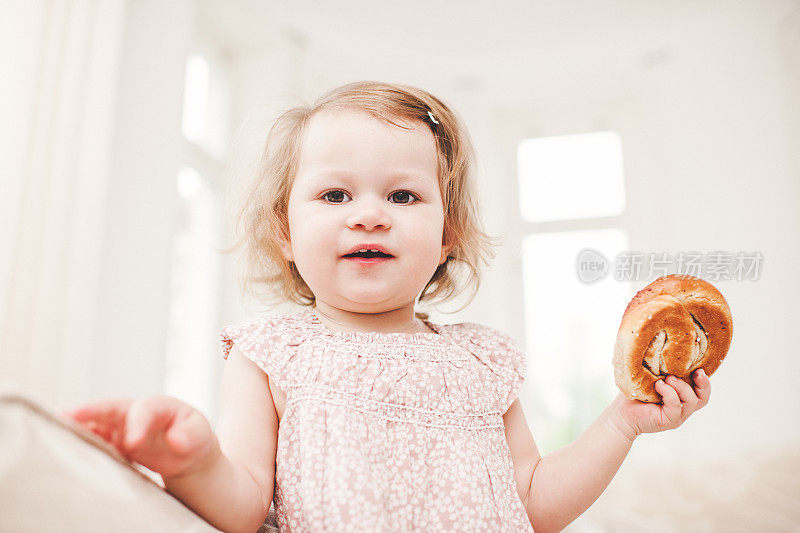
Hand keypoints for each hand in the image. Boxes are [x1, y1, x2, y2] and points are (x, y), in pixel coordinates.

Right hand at [62, 395, 218, 479]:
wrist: (185, 450)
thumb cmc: (193, 437)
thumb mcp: (200, 434)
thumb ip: (189, 435)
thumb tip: (175, 440)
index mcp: (158, 406)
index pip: (143, 409)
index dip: (137, 424)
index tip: (133, 443)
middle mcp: (134, 412)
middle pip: (108, 408)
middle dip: (89, 412)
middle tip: (67, 417)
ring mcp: (119, 426)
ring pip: (95, 424)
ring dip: (77, 428)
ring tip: (55, 434)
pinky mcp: (111, 441)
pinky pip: (92, 440)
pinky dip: (80, 444)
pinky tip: (65, 451)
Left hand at [607, 369, 710, 440]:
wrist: (621, 414)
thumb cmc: (635, 395)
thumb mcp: (651, 379)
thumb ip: (661, 370)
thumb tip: (662, 345)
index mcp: (681, 397)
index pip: (701, 392)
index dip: (705, 381)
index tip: (700, 368)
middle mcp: (682, 408)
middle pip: (703, 398)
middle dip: (703, 384)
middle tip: (696, 372)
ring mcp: (677, 416)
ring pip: (691, 401)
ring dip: (682, 386)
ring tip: (668, 378)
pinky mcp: (669, 421)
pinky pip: (676, 406)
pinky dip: (669, 393)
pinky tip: (659, 386)